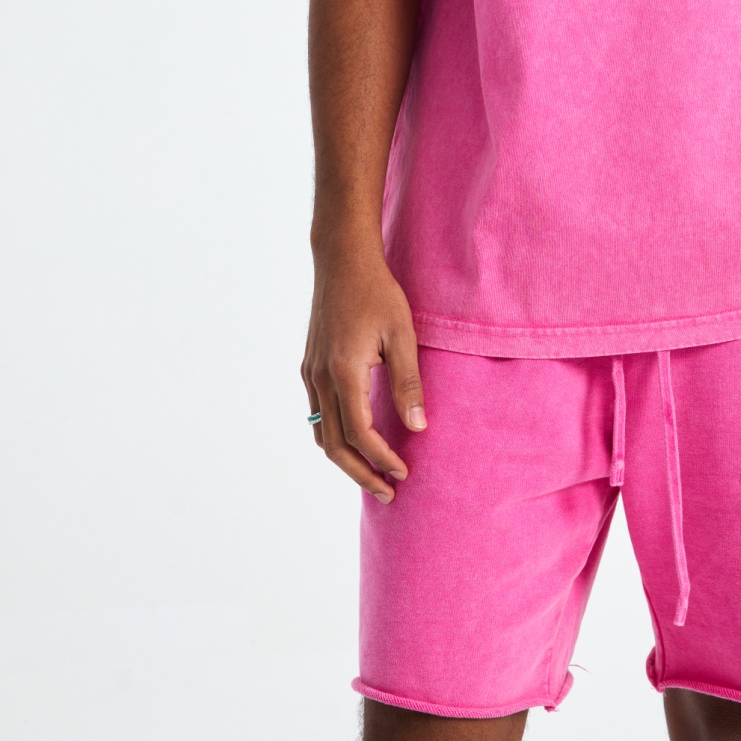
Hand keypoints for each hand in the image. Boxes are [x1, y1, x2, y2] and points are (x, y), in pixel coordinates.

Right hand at [301, 245, 425, 501]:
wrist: (341, 259)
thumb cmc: (376, 292)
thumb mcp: (401, 334)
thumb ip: (408, 382)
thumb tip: (419, 426)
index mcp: (344, 372)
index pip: (360, 434)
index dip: (382, 459)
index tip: (404, 473)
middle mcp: (320, 378)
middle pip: (334, 446)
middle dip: (361, 473)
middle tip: (389, 492)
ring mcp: (311, 373)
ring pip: (321, 433)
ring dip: (346, 460)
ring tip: (373, 474)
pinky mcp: (309, 366)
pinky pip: (318, 414)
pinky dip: (335, 436)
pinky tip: (356, 440)